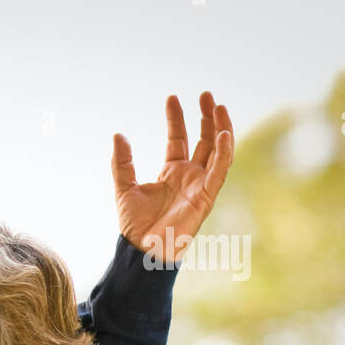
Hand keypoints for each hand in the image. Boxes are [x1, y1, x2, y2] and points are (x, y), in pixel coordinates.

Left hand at [113, 92, 233, 265]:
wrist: (142, 249)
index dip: (177, 119)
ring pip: (217, 151)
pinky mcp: (207, 196)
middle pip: (203, 140)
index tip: (173, 98)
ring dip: (220, 128)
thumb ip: (122, 162)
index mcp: (171, 172)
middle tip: (206, 95)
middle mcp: (189, 176)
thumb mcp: (124, 187)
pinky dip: (225, 152)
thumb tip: (118, 135)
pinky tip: (224, 132)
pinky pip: (220, 170)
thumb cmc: (135, 225)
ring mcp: (200, 184)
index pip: (178, 139)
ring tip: (219, 105)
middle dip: (206, 117)